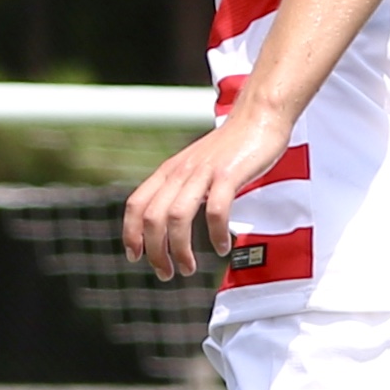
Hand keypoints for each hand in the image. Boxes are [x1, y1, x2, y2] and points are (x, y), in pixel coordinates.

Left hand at [122, 104, 295, 282]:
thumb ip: (183, 187)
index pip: (137, 204)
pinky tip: (222, 248)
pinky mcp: (229, 174)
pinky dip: (216, 234)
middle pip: (153, 217)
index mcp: (169, 170)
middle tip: (166, 273)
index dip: (130, 233)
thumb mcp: (196, 166)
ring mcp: (204, 172)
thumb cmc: (231, 147)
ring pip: (177, 216)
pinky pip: (215, 210)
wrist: (258, 116)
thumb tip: (170, 220)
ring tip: (188, 268)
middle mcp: (180, 171)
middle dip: (155, 251)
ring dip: (180, 249)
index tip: (135, 257)